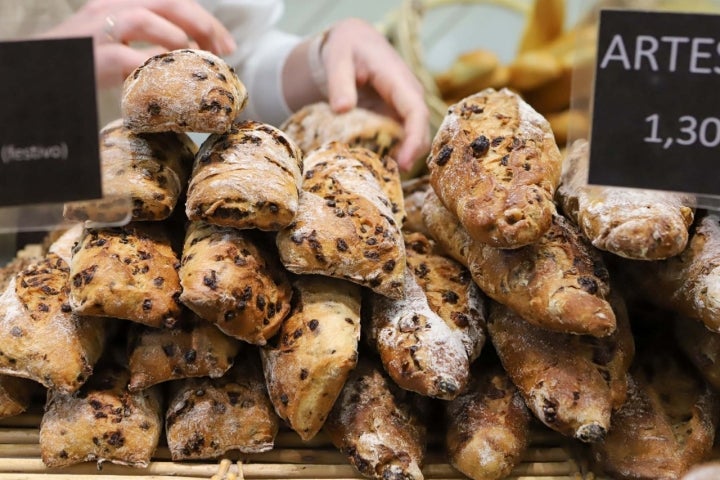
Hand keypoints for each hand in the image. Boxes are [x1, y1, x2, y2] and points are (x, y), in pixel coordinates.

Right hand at [37, 0, 235, 88]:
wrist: (41, 71)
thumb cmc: (84, 62)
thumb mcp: (120, 44)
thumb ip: (149, 43)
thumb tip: (191, 58)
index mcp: (122, 1)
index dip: (205, 19)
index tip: (226, 44)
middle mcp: (112, 6)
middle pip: (168, 1)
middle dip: (204, 25)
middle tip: (224, 51)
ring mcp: (100, 28)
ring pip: (147, 17)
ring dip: (179, 39)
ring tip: (197, 61)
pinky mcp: (95, 54)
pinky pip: (130, 55)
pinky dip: (154, 63)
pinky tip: (169, 76)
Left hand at [321, 18, 430, 170]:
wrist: (354, 42)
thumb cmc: (346, 48)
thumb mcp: (337, 58)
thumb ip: (339, 82)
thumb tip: (342, 109)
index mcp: (397, 79)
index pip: (415, 111)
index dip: (413, 138)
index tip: (403, 162)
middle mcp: (408, 94)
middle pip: (420, 129)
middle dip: (411, 155)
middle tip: (389, 178)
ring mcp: (403, 106)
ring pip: (413, 136)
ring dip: (402, 156)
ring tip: (382, 175)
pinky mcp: (395, 115)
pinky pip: (400, 137)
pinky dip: (392, 152)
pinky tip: (376, 166)